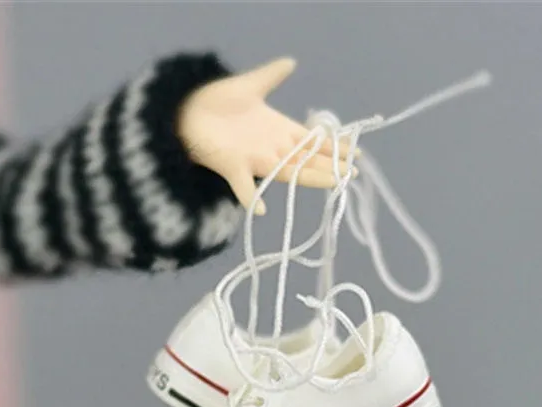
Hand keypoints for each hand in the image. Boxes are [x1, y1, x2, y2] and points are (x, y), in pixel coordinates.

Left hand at [178, 58, 354, 214]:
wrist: (186, 113)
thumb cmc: (217, 101)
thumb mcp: (249, 86)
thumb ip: (271, 76)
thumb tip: (291, 62)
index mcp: (278, 130)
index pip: (313, 141)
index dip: (333, 147)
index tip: (355, 153)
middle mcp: (272, 148)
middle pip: (307, 160)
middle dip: (330, 166)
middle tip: (353, 174)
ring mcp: (254, 160)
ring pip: (288, 173)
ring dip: (309, 178)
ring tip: (332, 183)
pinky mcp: (232, 167)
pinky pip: (243, 186)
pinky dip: (250, 198)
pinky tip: (261, 210)